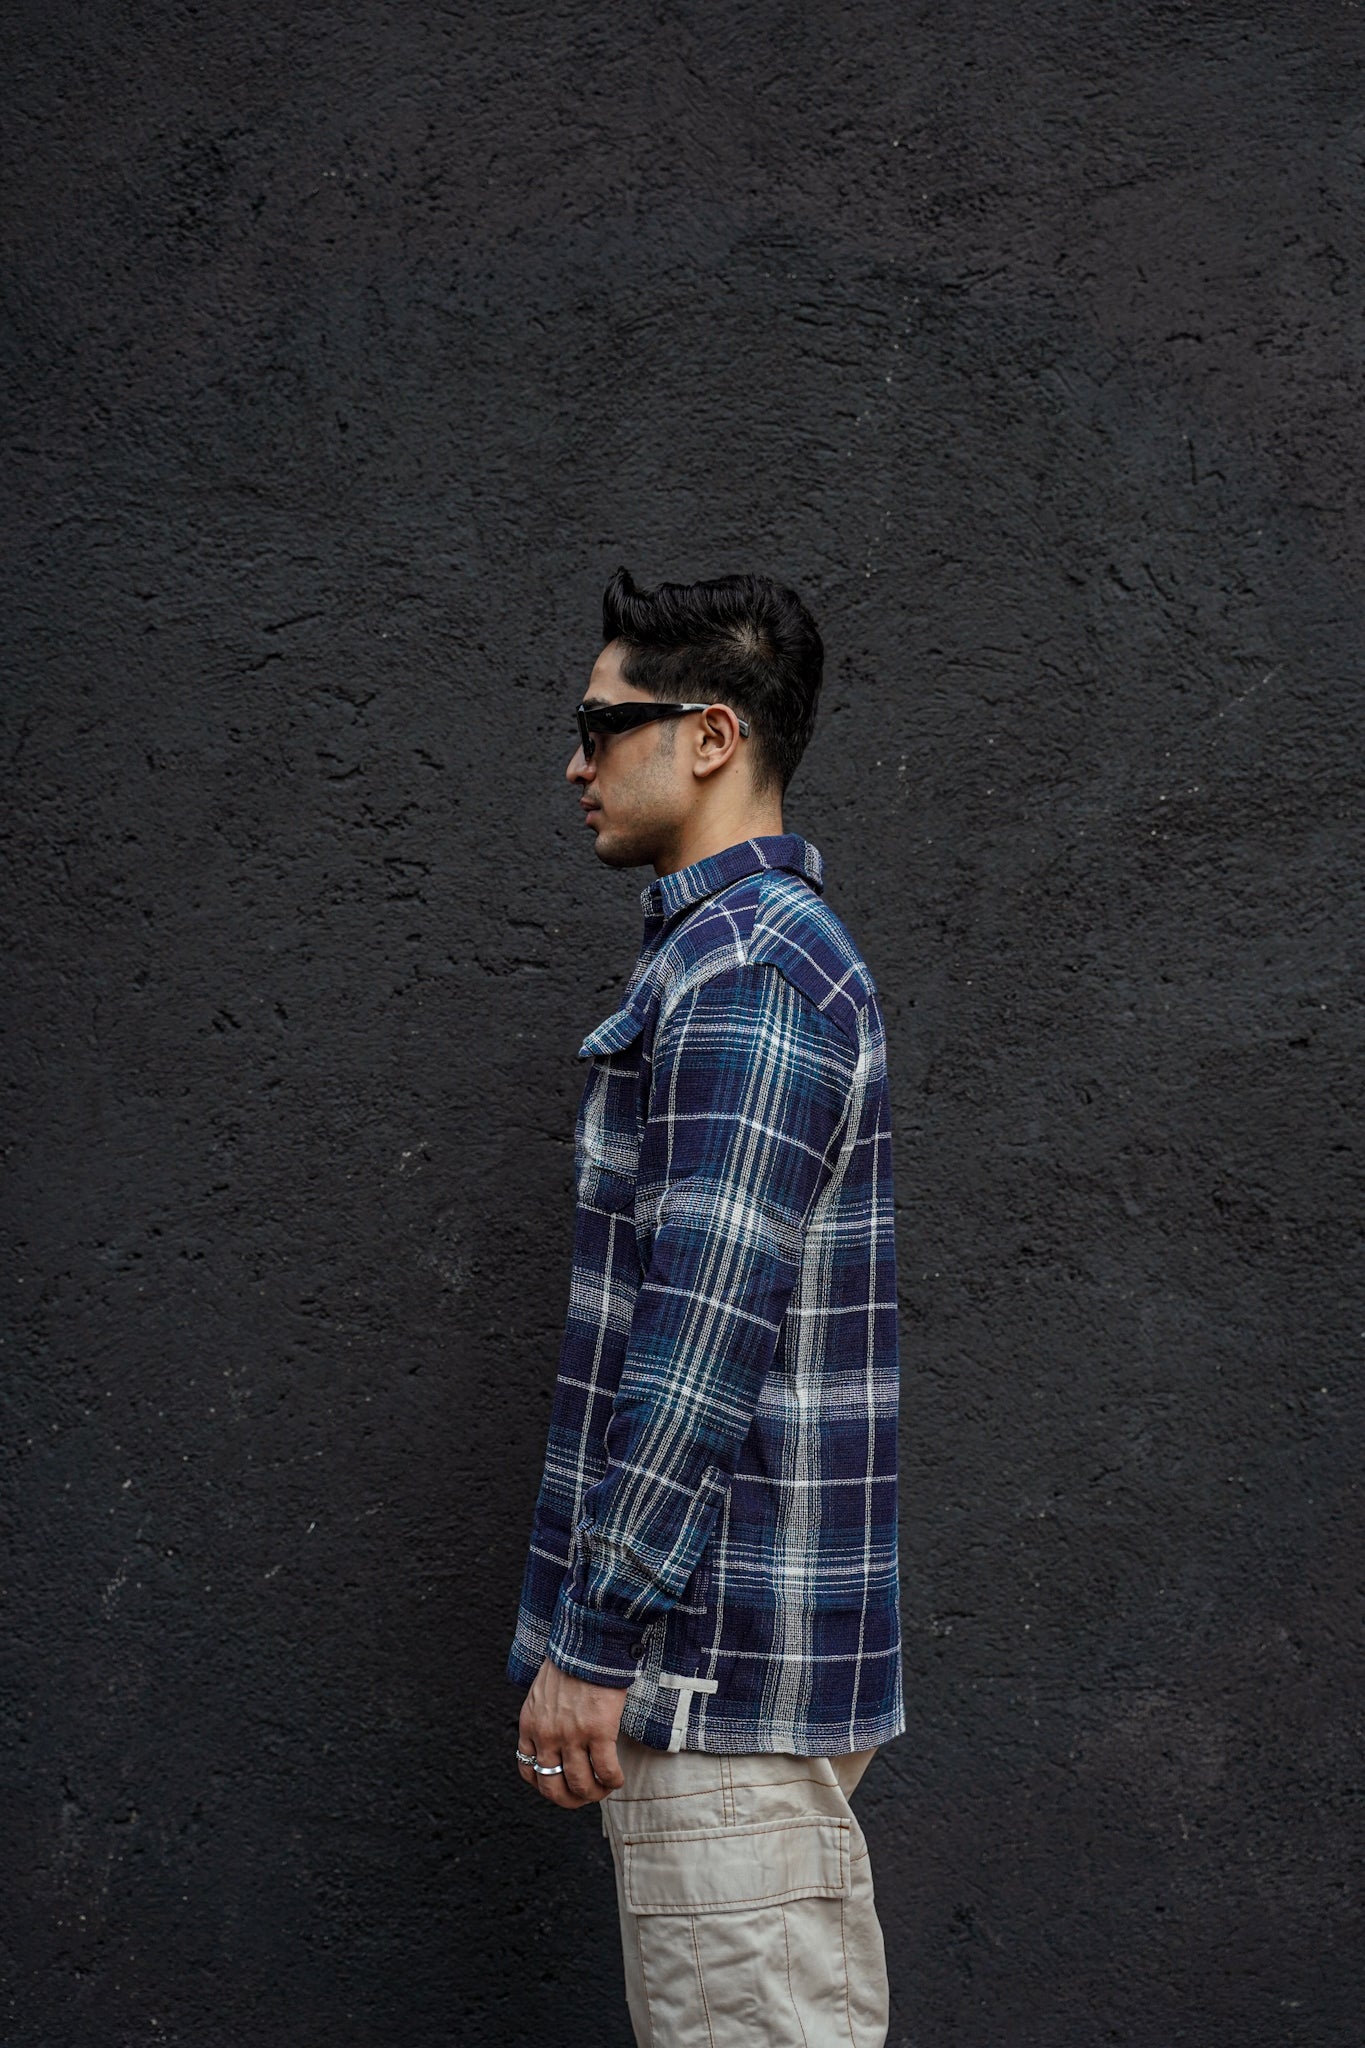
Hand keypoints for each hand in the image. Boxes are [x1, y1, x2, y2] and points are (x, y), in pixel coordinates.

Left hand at [518, 1655, 628, 1807]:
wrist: (588, 1643)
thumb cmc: (569, 1664)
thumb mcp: (541, 1694)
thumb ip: (542, 1720)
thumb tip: (554, 1743)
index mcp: (530, 1726)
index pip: (529, 1772)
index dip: (546, 1787)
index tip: (562, 1786)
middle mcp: (547, 1736)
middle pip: (553, 1788)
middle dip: (571, 1800)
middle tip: (586, 1796)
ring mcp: (572, 1735)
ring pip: (581, 1785)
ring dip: (595, 1794)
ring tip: (605, 1787)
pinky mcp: (598, 1731)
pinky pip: (606, 1771)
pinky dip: (613, 1781)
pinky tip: (618, 1778)